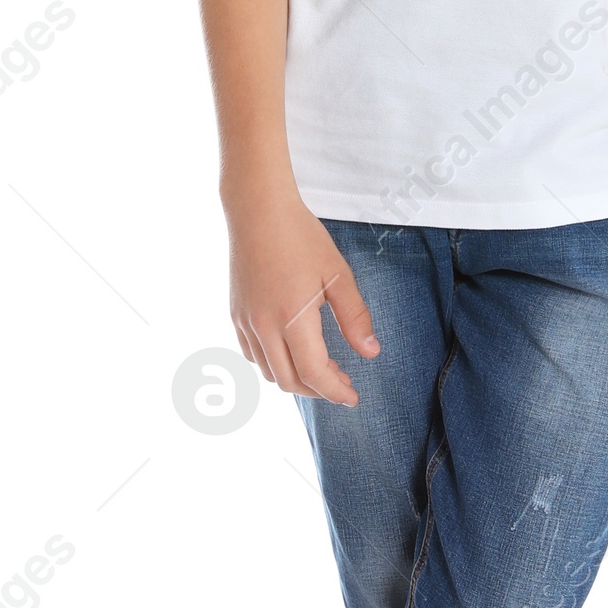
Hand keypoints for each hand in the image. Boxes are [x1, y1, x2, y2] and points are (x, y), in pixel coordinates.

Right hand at [226, 184, 379, 401]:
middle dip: (319, 390)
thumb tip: (370, 353)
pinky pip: (253, 354)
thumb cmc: (301, 237)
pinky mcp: (236, 313)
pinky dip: (274, 364)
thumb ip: (355, 317)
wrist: (258, 210)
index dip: (335, 392)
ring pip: (269, 372)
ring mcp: (245, 321)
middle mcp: (263, 326)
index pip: (314, 373)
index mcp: (292, 318)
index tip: (353, 397)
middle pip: (290, 381)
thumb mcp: (337, 274)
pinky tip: (292, 351)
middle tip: (343, 382)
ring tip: (322, 367)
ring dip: (296, 378)